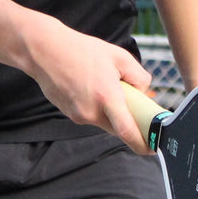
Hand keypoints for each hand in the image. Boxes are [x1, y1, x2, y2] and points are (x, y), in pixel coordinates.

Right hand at [26, 19, 152, 153]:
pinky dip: (95, 106)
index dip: (142, 144)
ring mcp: (78, 115)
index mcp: (107, 96)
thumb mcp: (118, 56)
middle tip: (133, 104)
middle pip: (117, 128)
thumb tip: (144, 93)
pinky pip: (90, 115)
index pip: (128, 131)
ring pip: (103, 121)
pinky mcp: (69, 114)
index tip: (152, 148)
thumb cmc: (81, 50)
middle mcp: (91, 111)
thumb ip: (139, 77)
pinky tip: (89, 85)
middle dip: (128, 122)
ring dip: (109, 111)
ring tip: (102, 84)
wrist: (45, 50)